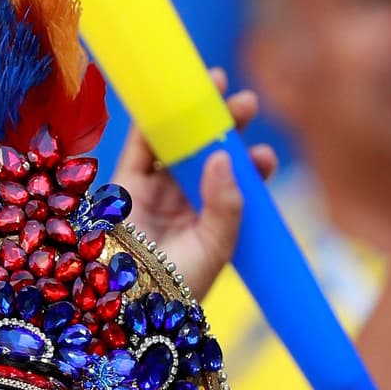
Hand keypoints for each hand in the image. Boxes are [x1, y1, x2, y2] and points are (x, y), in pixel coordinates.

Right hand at [112, 69, 275, 301]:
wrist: (129, 305)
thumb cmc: (178, 286)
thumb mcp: (215, 248)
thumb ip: (226, 204)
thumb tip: (223, 154)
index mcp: (212, 221)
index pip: (236, 185)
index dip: (251, 164)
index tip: (264, 154)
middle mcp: (184, 202)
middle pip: (208, 155)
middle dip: (227, 126)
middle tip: (246, 103)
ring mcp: (156, 192)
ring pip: (177, 144)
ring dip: (194, 114)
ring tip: (216, 84)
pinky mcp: (126, 185)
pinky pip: (140, 147)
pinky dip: (153, 120)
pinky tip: (171, 98)